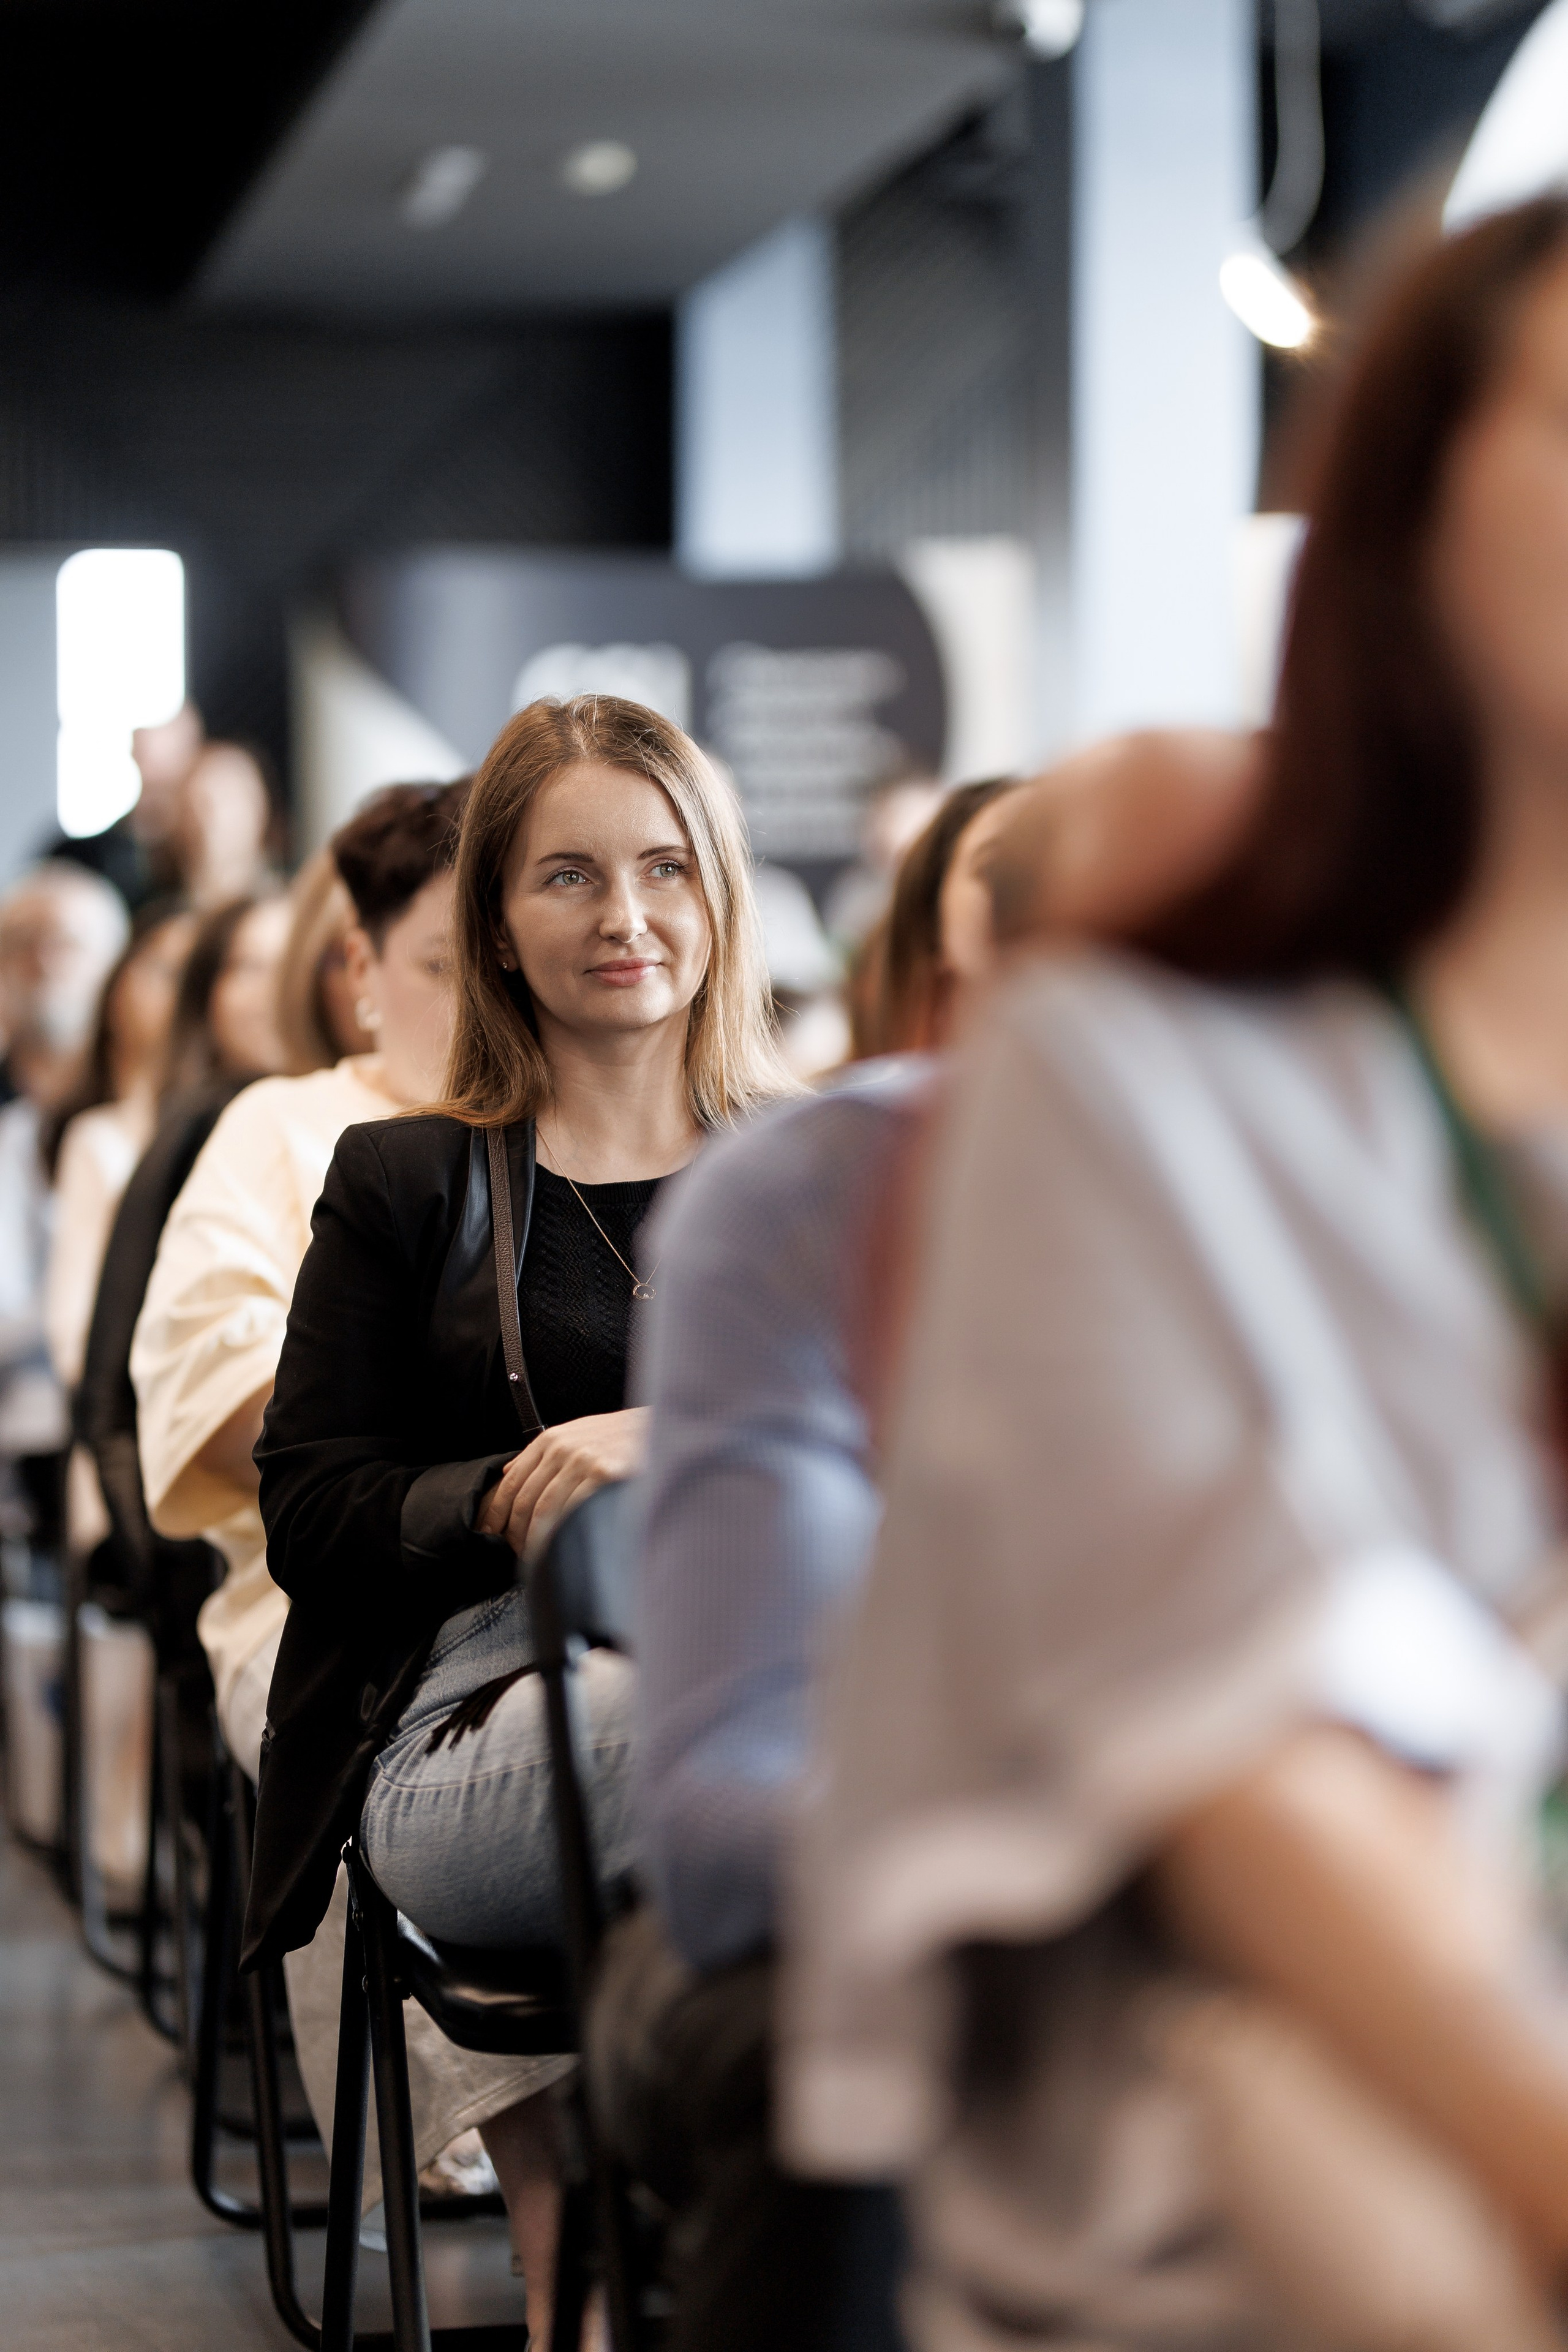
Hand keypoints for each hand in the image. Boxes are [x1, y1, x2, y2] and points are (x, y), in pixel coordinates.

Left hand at [475, 1407, 646, 1559]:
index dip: (498, 1512)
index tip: (491, 1533)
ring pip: (545, 1511)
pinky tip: (560, 1550)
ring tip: (534, 1560)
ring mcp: (584, 1462)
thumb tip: (508, 1473)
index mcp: (552, 1439)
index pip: (511, 1481)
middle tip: (514, 1554)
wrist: (661, 1429)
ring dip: (535, 1541)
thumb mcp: (578, 1433)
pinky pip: (573, 1514)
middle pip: (525, 1500)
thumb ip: (544, 1453)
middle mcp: (563, 1449)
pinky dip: (561, 1536)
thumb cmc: (618, 1438)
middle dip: (514, 1533)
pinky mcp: (604, 1476)